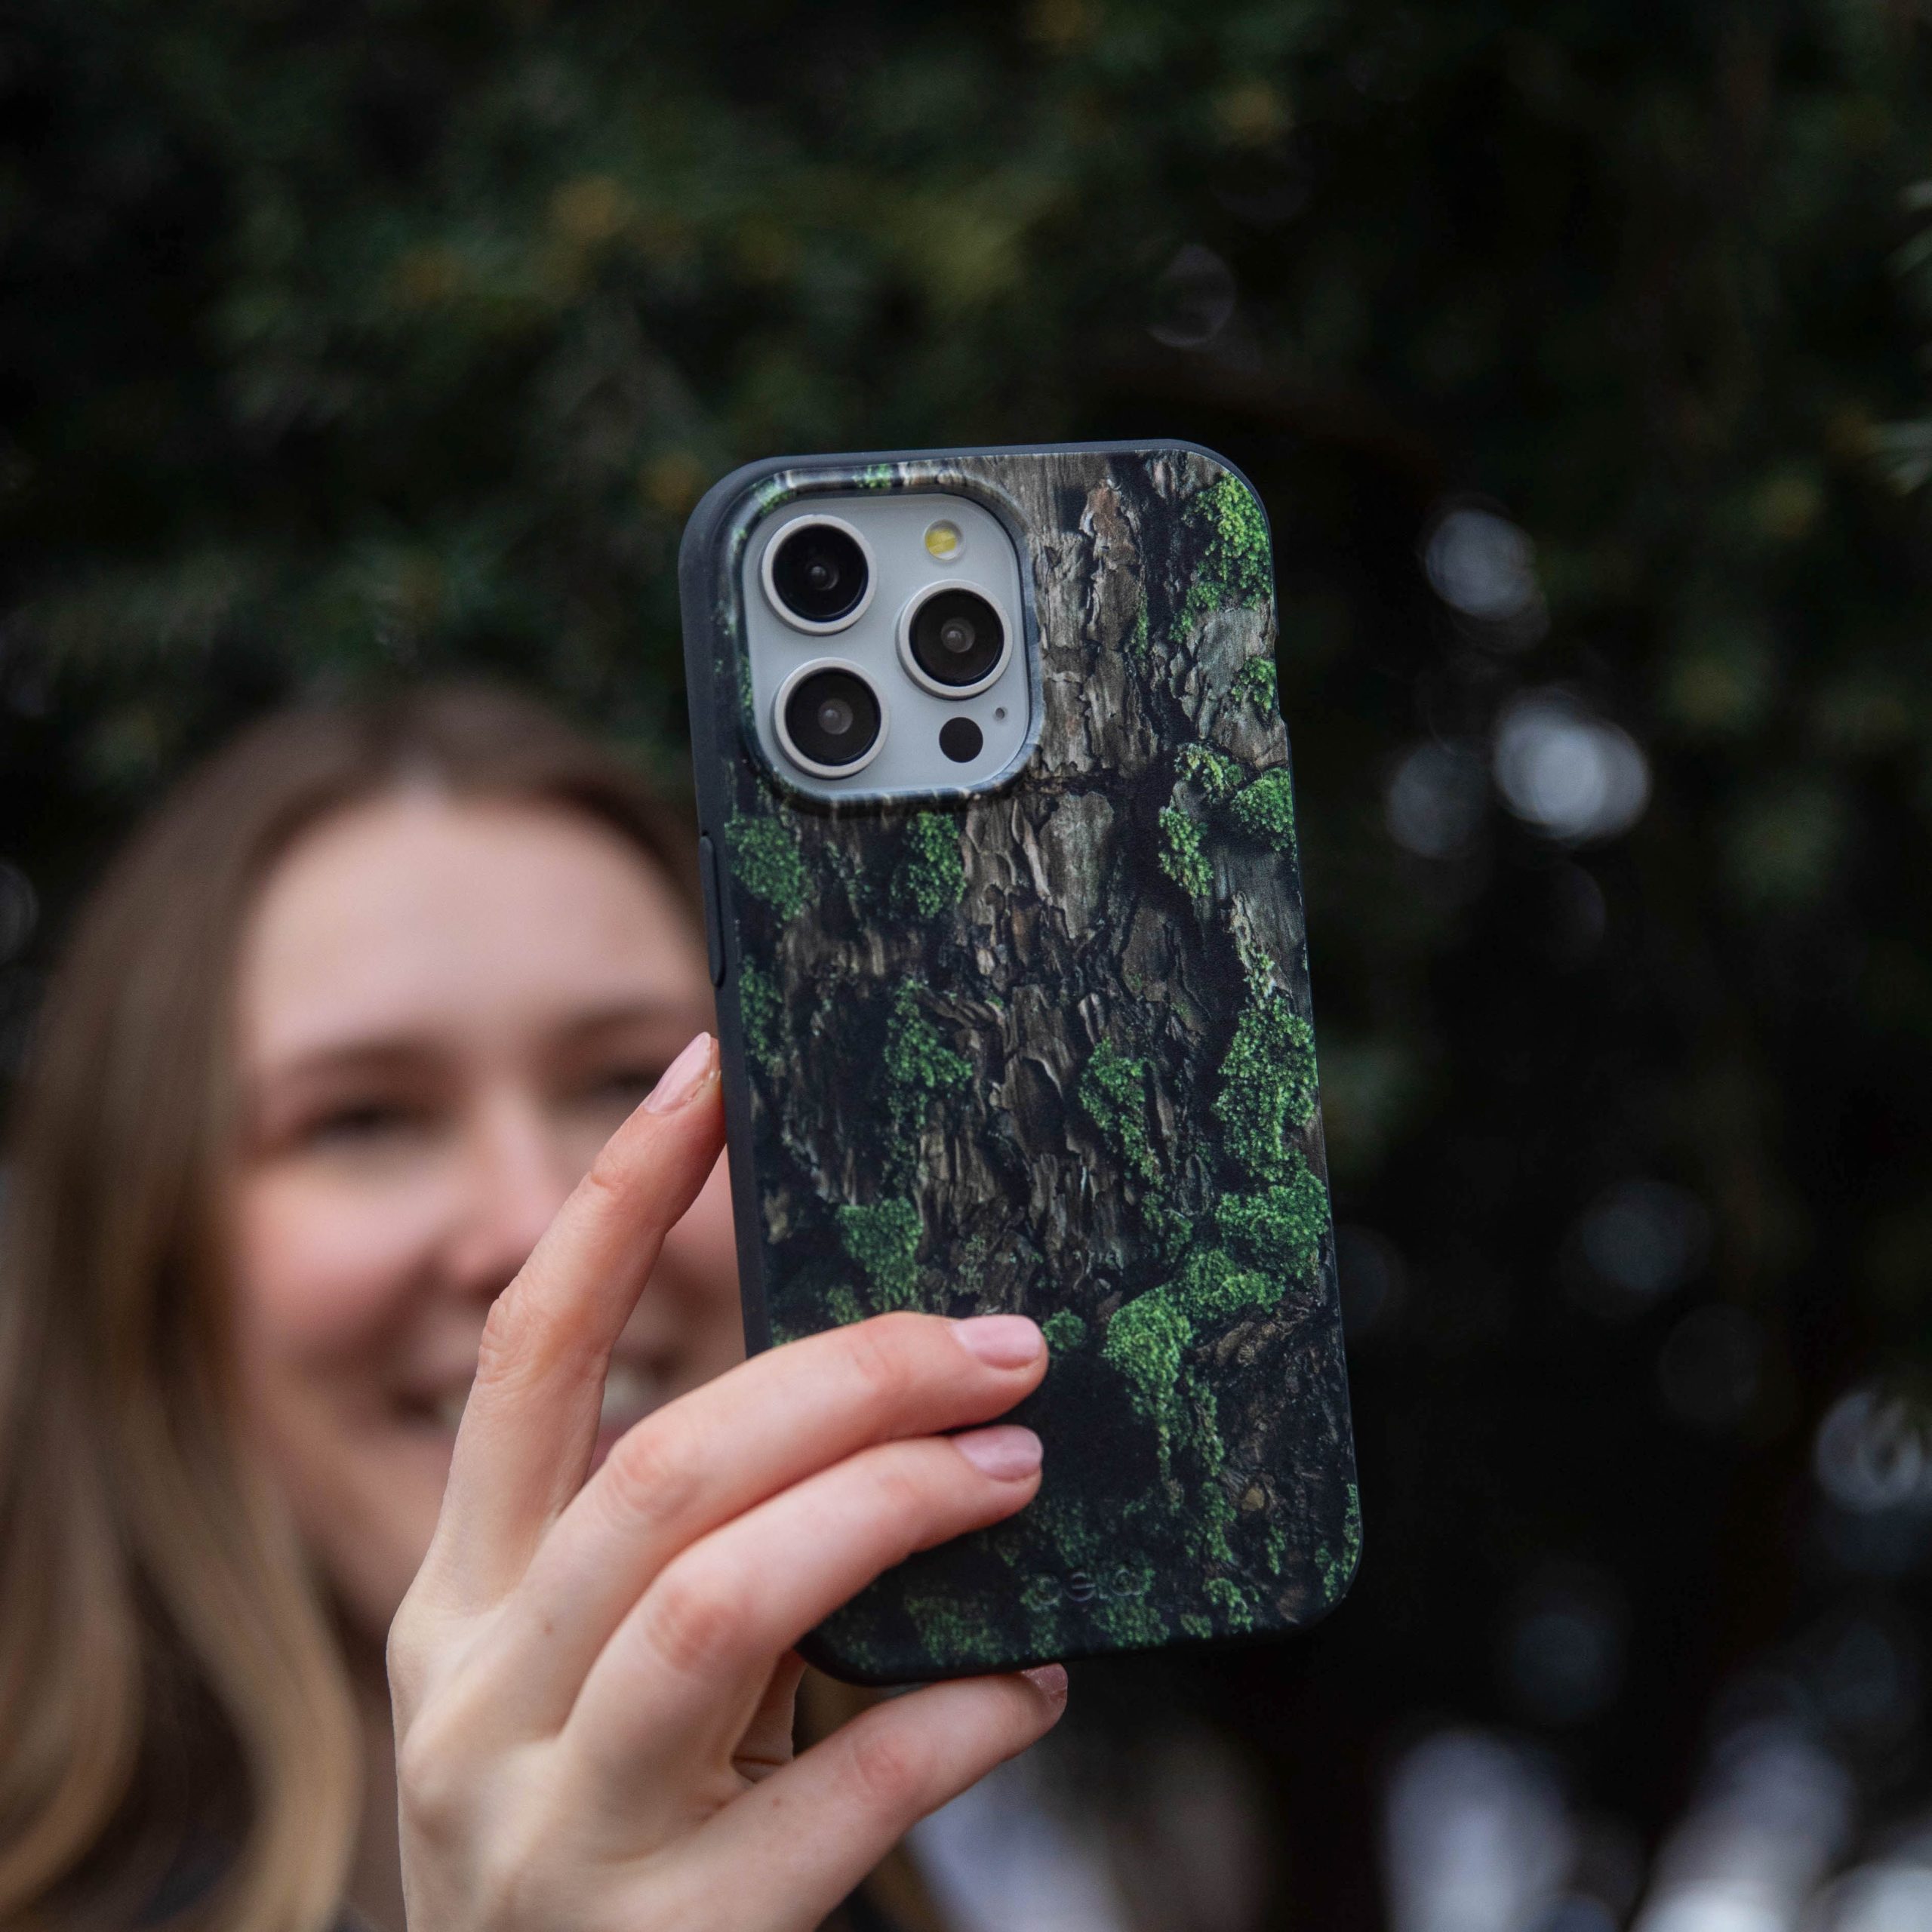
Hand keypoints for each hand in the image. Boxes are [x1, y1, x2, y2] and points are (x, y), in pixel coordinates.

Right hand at [387, 1032, 1064, 1930]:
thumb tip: (897, 1393)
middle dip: (853, 1377)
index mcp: (455, 1603)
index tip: (712, 1067)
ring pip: (732, 1599)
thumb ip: (696, 1549)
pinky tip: (1027, 1687)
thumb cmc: (614, 1830)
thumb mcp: (596, 1678)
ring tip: (1017, 1471)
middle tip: (1006, 1345)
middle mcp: (474, 1702)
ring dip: (900, 1508)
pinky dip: (959, 1718)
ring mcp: (555, 1831)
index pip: (530, 1355)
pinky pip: (843, 1790)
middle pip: (667, 1466)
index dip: (619, 1200)